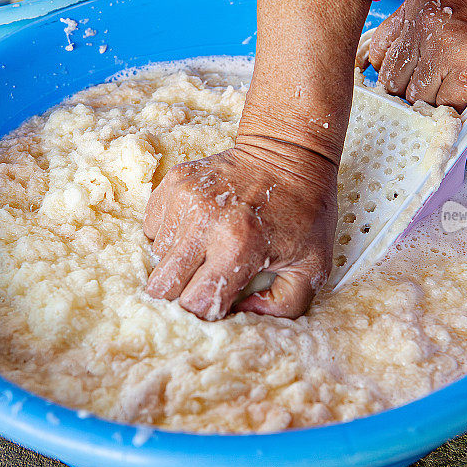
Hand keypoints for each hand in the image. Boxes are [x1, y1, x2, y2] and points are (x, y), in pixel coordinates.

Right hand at [143, 139, 337, 320]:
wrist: (289, 153)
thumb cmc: (304, 211)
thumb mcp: (313, 265)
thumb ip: (285, 305)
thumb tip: (243, 313)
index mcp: (239, 246)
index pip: (196, 303)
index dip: (207, 311)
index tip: (221, 303)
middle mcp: (206, 222)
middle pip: (162, 285)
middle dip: (181, 293)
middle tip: (205, 282)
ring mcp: (185, 199)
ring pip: (157, 256)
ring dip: (179, 260)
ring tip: (208, 246)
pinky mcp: (175, 181)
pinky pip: (152, 226)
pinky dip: (171, 233)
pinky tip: (199, 226)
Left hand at [365, 0, 466, 110]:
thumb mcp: (446, 5)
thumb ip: (416, 31)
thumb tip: (391, 70)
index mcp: (416, 7)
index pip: (378, 53)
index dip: (386, 73)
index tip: (397, 82)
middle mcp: (425, 26)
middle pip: (393, 80)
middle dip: (407, 92)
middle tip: (426, 92)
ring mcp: (446, 50)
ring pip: (416, 98)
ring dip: (431, 103)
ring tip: (449, 92)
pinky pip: (444, 106)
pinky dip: (453, 108)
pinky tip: (464, 96)